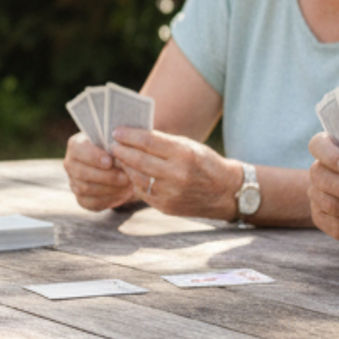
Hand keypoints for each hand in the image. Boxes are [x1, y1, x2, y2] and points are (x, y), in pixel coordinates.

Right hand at [64, 131, 135, 210]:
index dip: (93, 157)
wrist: (118, 167)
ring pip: (86, 189)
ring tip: (126, 185)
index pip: (77, 150)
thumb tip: (120, 152)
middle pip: (81, 173)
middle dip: (106, 176)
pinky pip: (92, 202)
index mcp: (76, 145)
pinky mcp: (81, 199)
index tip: (109, 162)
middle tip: (124, 177)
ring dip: (109, 188)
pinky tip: (122, 193)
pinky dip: (108, 199)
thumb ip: (115, 145)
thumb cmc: (116, 150)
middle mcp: (70, 164)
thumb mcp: (115, 142)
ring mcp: (74, 182)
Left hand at [109, 129, 247, 219]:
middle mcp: (177, 175)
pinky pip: (143, 192)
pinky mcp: (166, 207)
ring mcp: (171, 194)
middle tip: (112, 144)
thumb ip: (162, 142)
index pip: (149, 141)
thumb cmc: (205, 163)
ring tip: (119, 158)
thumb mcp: (188, 146)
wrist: (225, 192)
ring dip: (125, 167)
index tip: (117, 131)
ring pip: (137, 178)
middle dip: (121, 151)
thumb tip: (132, 136)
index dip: (129, 135)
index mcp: (184, 154)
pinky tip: (130, 173)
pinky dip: (134, 181)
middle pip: (139, 160)